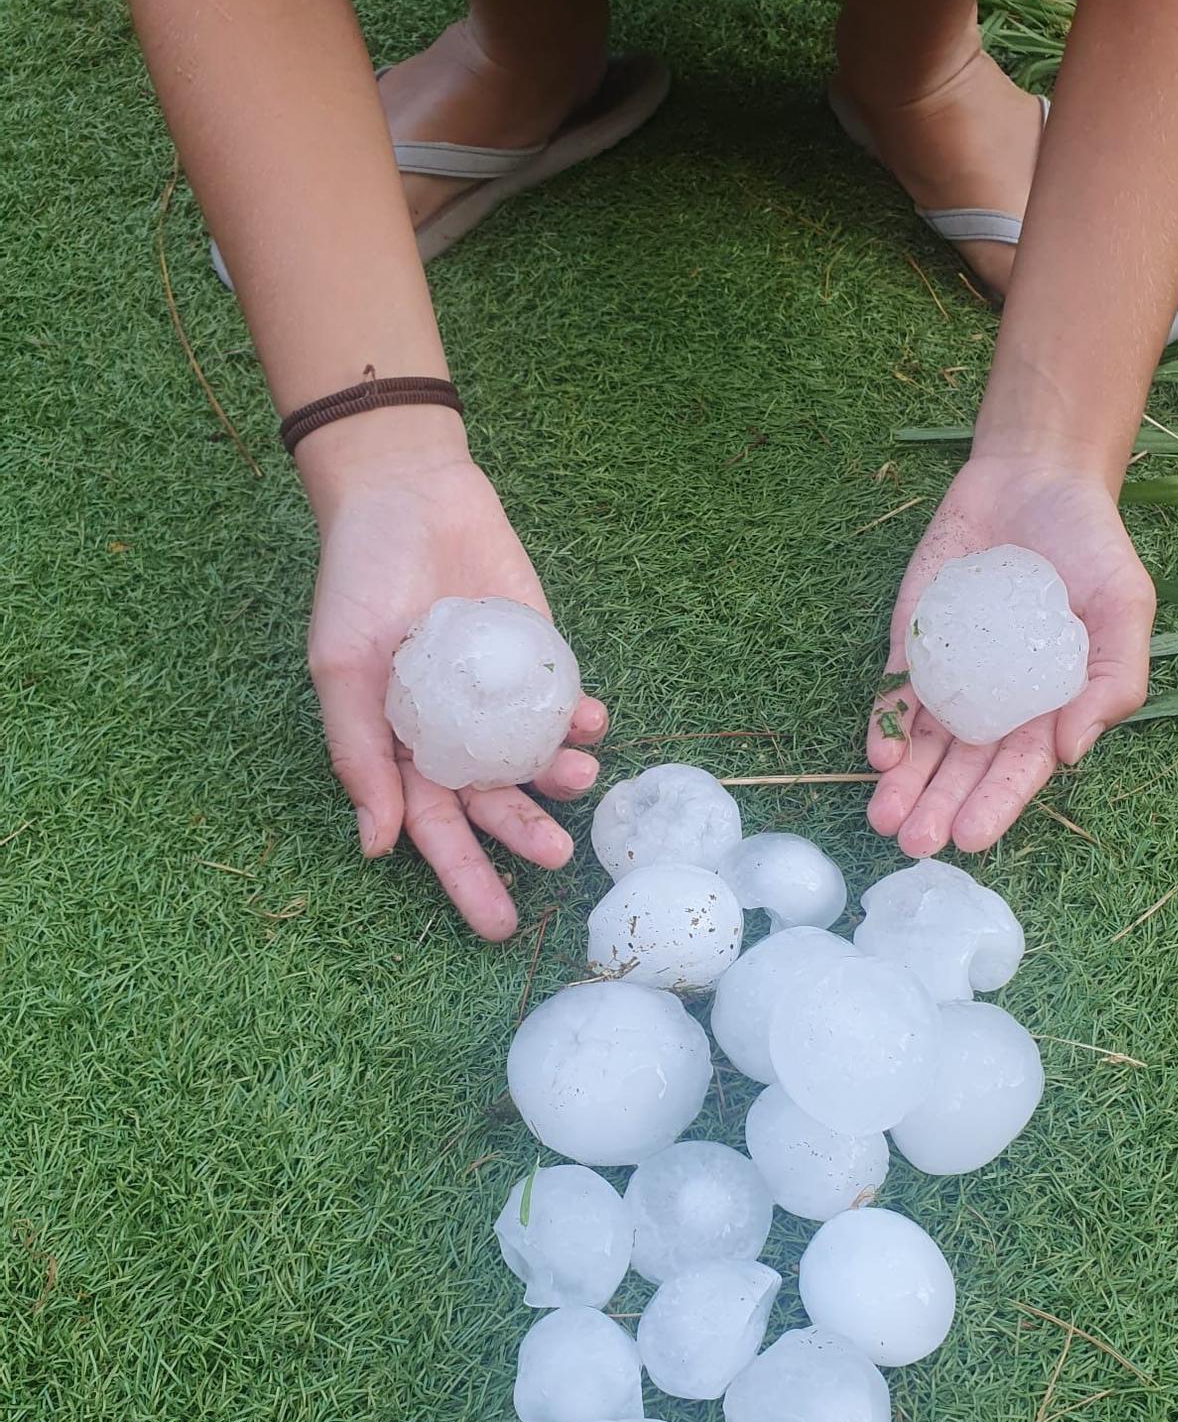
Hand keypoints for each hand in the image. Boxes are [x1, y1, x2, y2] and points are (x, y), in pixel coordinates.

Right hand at [306, 453, 605, 939]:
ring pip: (537, 762)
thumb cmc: (357, 582)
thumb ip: (360, 753)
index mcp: (402, 750)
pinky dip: (582, 722)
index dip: (465, 877)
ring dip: (559, 779)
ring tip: (576, 779)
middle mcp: (455, 737)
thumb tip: (375, 845)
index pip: (436, 831)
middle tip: (556, 860)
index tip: (497, 924)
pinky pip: (565, 706)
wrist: (407, 497)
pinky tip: (591, 724)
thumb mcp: (342, 668)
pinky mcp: (539, 662)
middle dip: (525, 839)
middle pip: (495, 808)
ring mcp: (501, 701)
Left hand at [865, 456, 1155, 856]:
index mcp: (1049, 707)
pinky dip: (883, 722)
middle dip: (938, 806)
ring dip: (902, 782)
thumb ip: (1114, 678)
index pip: (1018, 769)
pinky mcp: (915, 641)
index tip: (971, 837)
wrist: (1035, 479)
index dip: (996, 804)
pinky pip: (896, 691)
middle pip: (962, 767)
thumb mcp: (1125, 607)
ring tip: (884, 819)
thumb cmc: (1092, 548)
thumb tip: (1072, 751)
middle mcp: (996, 703)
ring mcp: (951, 675)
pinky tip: (876, 751)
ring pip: (920, 743)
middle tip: (915, 844)